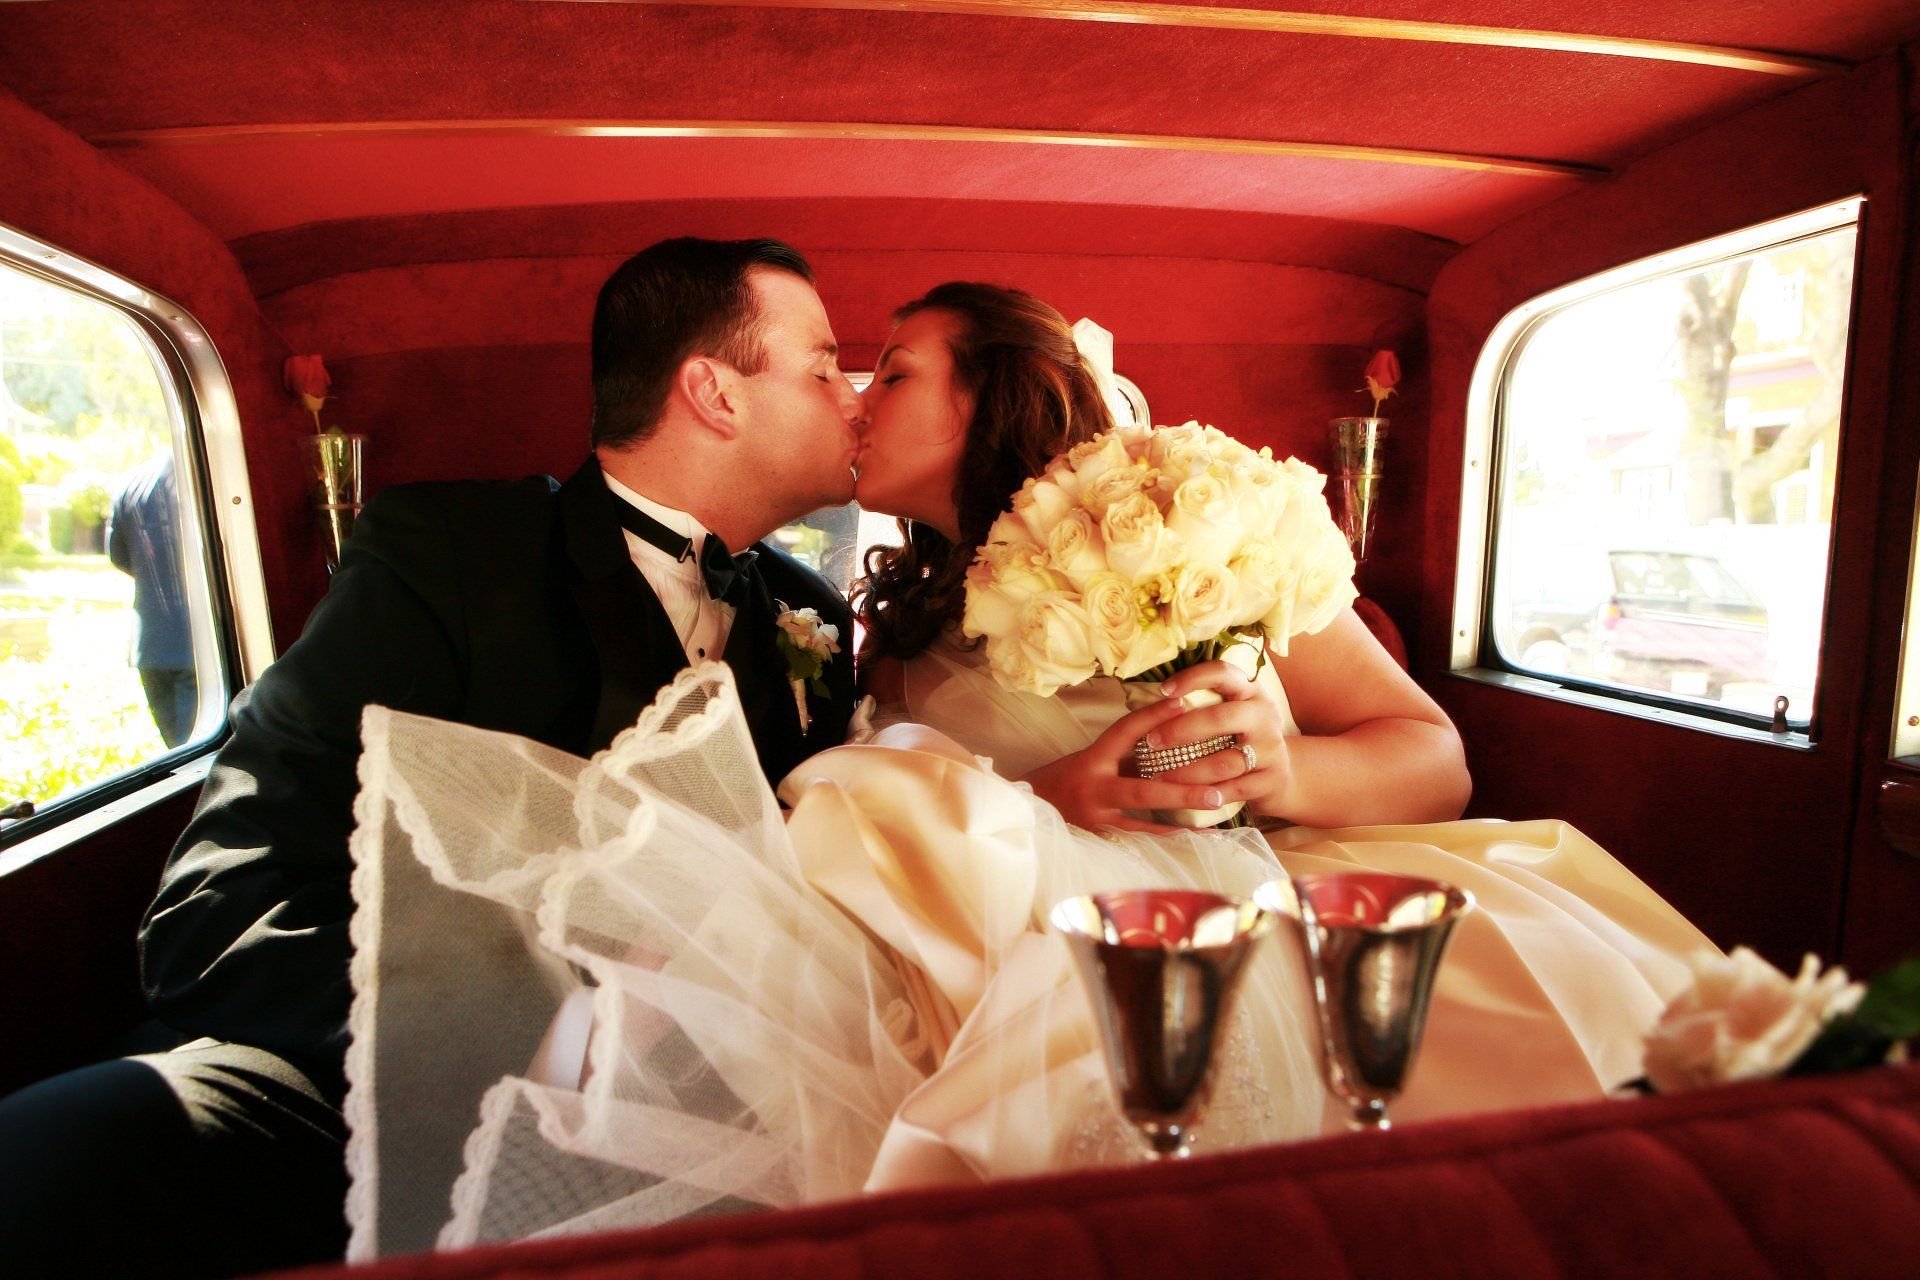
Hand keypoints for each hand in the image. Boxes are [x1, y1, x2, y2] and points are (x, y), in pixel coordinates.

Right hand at [1022, 694, 1240, 833]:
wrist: (1025, 813)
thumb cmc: (1060, 782)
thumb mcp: (1085, 759)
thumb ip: (1120, 754)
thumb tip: (1163, 736)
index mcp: (1091, 759)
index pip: (1125, 732)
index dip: (1154, 717)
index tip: (1185, 703)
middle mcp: (1094, 789)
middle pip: (1144, 788)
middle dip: (1184, 787)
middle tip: (1220, 785)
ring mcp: (1096, 818)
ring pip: (1144, 821)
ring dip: (1182, 819)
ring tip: (1214, 814)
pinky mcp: (1098, 840)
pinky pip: (1138, 842)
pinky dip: (1167, 841)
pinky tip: (1196, 841)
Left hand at [1144, 660, 1293, 815]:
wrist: (1281, 775)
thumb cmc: (1240, 739)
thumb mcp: (1230, 714)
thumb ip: (1203, 704)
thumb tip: (1150, 701)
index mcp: (1250, 691)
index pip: (1223, 673)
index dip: (1192, 678)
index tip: (1163, 691)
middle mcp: (1264, 714)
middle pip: (1219, 717)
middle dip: (1180, 730)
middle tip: (1151, 741)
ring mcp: (1272, 747)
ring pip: (1224, 760)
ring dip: (1187, 771)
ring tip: (1158, 777)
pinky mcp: (1273, 778)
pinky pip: (1235, 788)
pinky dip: (1207, 794)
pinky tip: (1186, 798)